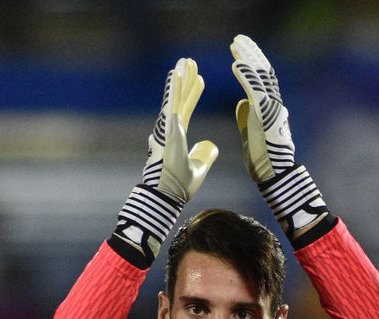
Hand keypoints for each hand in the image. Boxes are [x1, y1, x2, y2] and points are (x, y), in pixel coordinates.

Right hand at [147, 58, 216, 204]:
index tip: (199, 78)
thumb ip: (205, 155)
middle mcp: (171, 130)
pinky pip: (172, 105)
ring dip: (179, 79)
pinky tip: (176, 73)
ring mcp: (168, 129)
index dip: (192, 93)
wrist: (167, 197)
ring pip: (174, 98)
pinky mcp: (168, 130)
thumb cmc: (178, 186)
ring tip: (184, 61)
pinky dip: (173, 89)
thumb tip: (211, 145)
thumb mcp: (198, 168)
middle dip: (186, 80)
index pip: (187, 109)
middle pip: (180, 99)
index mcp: (178, 136)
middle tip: (190, 60)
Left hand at [230, 34, 327, 236]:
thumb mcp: (251, 134)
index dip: (251, 63)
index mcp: (269, 109)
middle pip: (263, 72)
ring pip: (260, 76)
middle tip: (238, 39)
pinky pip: (255, 90)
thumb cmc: (263, 161)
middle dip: (251, 53)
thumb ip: (248, 117)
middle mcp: (274, 105)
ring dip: (247, 58)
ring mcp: (272, 109)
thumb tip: (242, 102)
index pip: (261, 80)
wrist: (274, 177)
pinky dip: (246, 75)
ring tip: (236, 44)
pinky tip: (235, 63)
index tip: (239, 50)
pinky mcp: (266, 116)